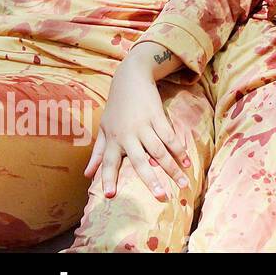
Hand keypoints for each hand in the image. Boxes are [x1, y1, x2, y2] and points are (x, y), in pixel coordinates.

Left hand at [83, 48, 189, 200]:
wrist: (130, 78)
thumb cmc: (116, 107)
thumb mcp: (103, 128)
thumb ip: (97, 153)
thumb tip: (87, 175)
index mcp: (112, 140)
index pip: (108, 162)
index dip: (109, 178)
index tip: (110, 195)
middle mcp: (127, 135)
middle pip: (140, 161)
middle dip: (151, 180)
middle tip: (160, 196)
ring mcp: (144, 126)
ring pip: (160, 151)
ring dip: (172, 168)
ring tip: (182, 184)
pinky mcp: (158, 117)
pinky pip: (170, 137)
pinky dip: (179, 150)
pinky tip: (188, 162)